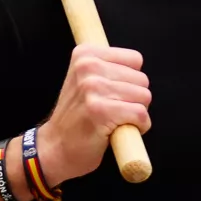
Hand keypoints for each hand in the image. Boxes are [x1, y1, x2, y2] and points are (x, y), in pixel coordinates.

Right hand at [33, 45, 151, 182]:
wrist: (56, 146)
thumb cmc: (77, 116)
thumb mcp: (84, 79)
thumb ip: (109, 67)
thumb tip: (137, 66)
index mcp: (85, 54)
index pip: (135, 60)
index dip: (131, 81)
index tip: (113, 94)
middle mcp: (88, 66)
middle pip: (142, 79)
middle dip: (135, 99)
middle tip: (113, 111)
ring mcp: (93, 88)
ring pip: (144, 97)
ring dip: (137, 114)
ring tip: (114, 120)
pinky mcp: (101, 111)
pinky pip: (141, 115)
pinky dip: (139, 127)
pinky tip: (119, 131)